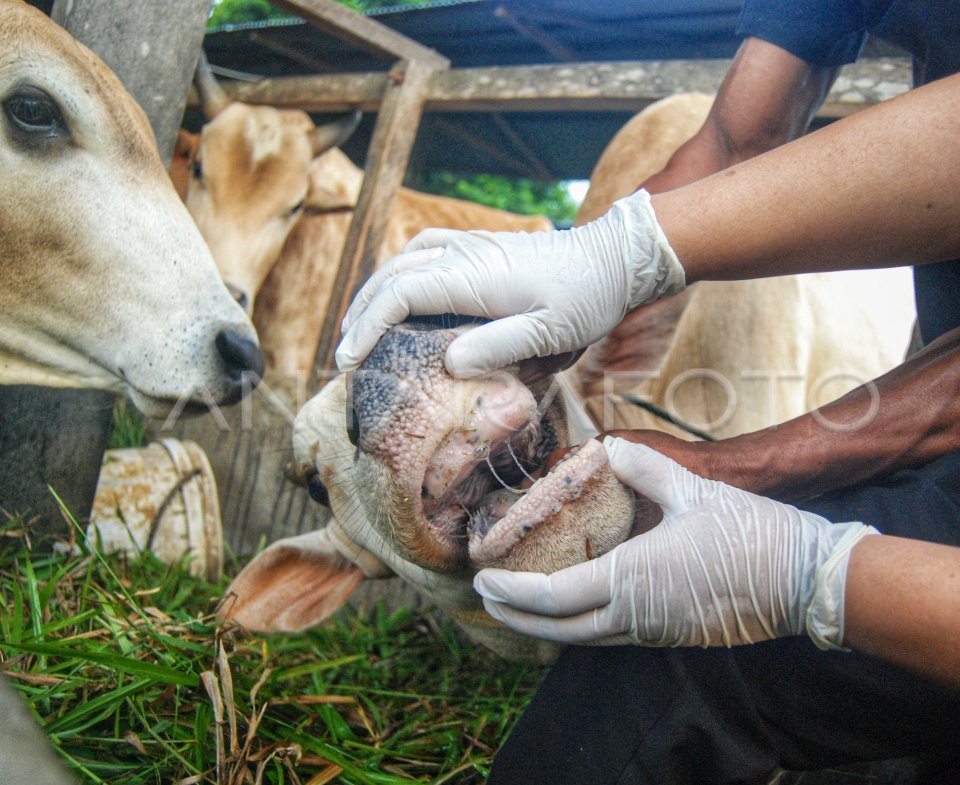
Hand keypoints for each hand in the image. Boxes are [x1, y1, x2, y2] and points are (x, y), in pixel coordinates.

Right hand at [336, 190, 684, 377]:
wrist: (616, 259)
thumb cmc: (587, 299)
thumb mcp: (550, 333)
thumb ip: (500, 347)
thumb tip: (449, 364)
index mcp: (474, 276)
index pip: (401, 294)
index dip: (368, 326)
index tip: (349, 360)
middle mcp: (464, 254)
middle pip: (392, 275)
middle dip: (361, 312)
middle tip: (344, 354)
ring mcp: (472, 246)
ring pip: (405, 260)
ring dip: (376, 289)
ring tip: (359, 324)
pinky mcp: (481, 248)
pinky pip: (426, 251)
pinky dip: (402, 270)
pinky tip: (401, 289)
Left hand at [473, 437, 877, 647]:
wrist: (807, 580)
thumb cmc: (751, 533)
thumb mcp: (694, 490)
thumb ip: (646, 469)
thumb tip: (609, 447)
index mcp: (634, 580)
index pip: (553, 597)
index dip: (512, 592)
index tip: (483, 580)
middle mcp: (638, 616)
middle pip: (560, 629)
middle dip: (517, 618)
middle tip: (488, 600)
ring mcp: (658, 631)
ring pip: (587, 639)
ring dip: (548, 626)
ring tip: (523, 606)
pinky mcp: (676, 634)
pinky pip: (616, 637)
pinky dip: (584, 625)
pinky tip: (581, 606)